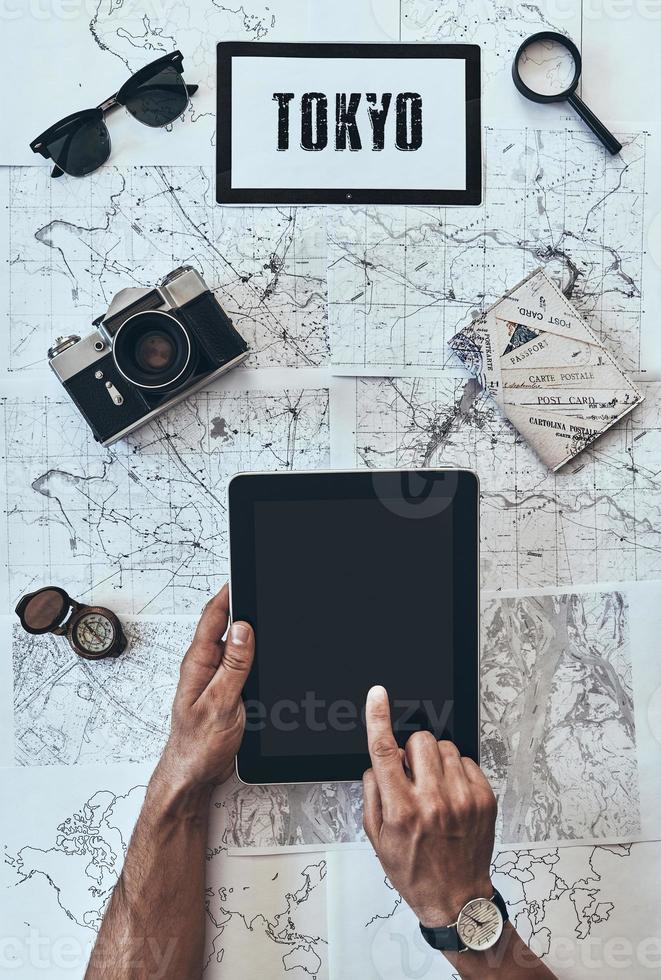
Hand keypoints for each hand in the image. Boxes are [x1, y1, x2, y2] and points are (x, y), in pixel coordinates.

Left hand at [157, 584, 254, 792]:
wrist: (192, 776)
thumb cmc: (197, 746)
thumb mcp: (220, 703)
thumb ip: (233, 666)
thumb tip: (243, 628)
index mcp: (198, 662)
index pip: (214, 616)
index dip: (229, 593)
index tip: (243, 575)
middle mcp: (204, 666)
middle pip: (226, 626)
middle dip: (242, 606)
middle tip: (261, 588)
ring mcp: (214, 678)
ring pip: (236, 645)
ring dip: (249, 631)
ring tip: (267, 615)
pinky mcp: (225, 691)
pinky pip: (240, 664)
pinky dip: (253, 654)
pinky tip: (264, 654)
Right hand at [362, 685, 496, 927]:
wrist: (457, 898)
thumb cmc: (414, 871)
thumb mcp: (378, 838)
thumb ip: (373, 794)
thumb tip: (379, 762)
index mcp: (402, 809)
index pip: (385, 751)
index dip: (377, 717)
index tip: (377, 695)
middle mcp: (433, 800)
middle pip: (420, 740)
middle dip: (412, 749)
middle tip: (411, 772)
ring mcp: (462, 798)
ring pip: (445, 747)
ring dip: (435, 760)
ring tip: (433, 787)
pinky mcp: (484, 799)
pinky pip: (467, 761)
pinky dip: (456, 771)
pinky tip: (451, 794)